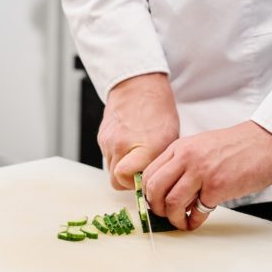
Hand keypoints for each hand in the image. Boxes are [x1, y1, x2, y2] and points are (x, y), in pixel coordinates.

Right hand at [97, 73, 179, 190]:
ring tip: (134, 155)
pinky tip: (128, 144)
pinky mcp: (101, 137)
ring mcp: (108, 141)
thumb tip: (153, 182)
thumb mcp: (170, 138)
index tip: (144, 180)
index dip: (134, 184)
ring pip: (110, 169)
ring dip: (121, 168)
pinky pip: (107, 156)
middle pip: (115, 180)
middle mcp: (122, 144)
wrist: (138, 86)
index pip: (125, 178)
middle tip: (139, 171)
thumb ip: (158, 162)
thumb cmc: (158, 111)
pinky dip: (117, 155)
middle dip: (127, 181)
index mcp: (144, 146)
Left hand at [142, 121, 271, 229]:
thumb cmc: (237, 146)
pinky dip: (194, 221)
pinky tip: (196, 221)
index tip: (154, 203)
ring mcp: (201, 172)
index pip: (149, 173)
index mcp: (180, 148)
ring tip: (181, 222)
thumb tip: (168, 191)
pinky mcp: (218, 187)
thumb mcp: (201, 147)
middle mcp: (186, 158)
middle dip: (155, 208)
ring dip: (174, 219)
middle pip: (154, 189)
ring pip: (172, 202)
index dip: (147, 193)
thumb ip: (183, 164)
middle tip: (164, 215)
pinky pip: (197, 211)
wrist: (267, 141)